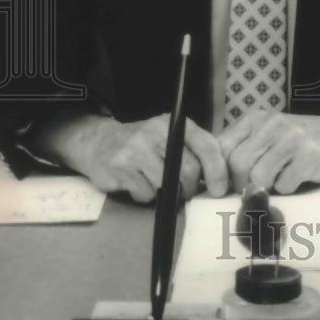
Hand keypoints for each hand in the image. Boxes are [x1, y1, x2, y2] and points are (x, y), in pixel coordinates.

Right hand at [28, 110, 228, 202]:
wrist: (98, 142)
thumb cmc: (143, 144)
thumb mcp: (168, 137)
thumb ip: (193, 151)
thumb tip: (220, 179)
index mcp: (173, 123)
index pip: (205, 144)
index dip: (217, 170)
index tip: (219, 189)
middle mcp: (155, 132)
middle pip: (188, 170)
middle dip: (190, 188)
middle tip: (185, 193)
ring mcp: (135, 149)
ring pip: (166, 186)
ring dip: (166, 194)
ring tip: (157, 185)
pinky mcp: (119, 167)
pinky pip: (145, 194)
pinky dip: (145, 196)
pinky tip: (137, 183)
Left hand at [217, 106, 319, 193]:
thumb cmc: (298, 141)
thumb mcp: (267, 134)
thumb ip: (243, 148)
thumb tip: (214, 177)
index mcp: (256, 119)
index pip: (222, 147)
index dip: (219, 172)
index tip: (222, 188)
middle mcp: (272, 124)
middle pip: (238, 164)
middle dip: (241, 184)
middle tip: (251, 190)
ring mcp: (292, 139)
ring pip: (259, 177)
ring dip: (265, 188)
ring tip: (276, 183)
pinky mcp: (310, 156)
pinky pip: (284, 184)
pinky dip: (287, 189)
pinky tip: (295, 179)